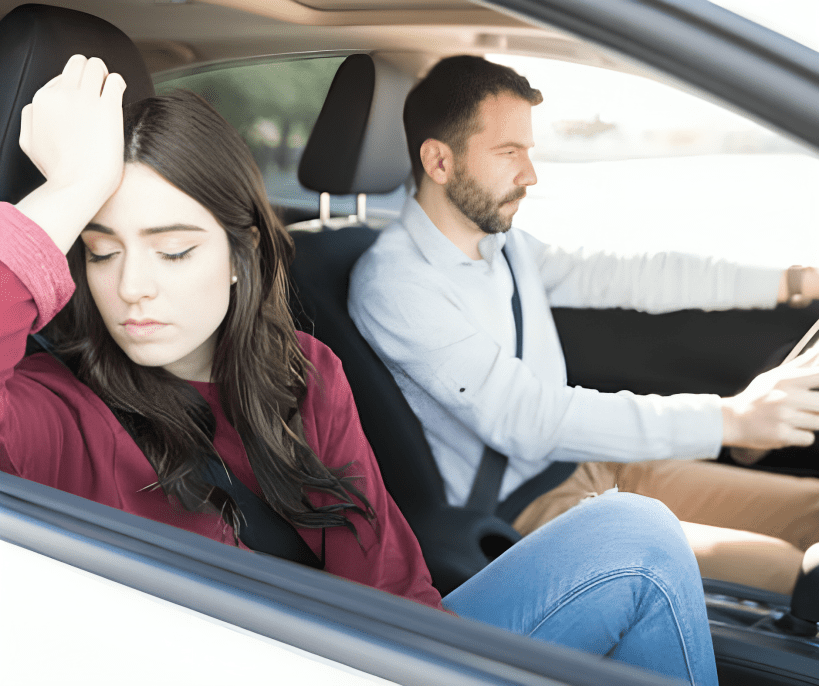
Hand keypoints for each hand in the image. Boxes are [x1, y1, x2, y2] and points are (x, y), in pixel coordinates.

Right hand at [19, 54, 125, 204]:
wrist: (79, 187)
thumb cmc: (60, 172)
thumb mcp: (29, 143)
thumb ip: (31, 119)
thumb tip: (38, 107)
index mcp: (42, 101)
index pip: (61, 77)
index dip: (76, 87)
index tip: (84, 99)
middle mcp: (61, 96)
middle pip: (78, 63)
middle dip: (90, 72)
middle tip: (99, 88)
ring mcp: (85, 100)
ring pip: (96, 65)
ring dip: (105, 75)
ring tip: (110, 90)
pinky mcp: (108, 108)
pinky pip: (115, 80)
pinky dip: (119, 83)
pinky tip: (120, 93)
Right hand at [722, 344, 818, 449]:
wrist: (731, 420)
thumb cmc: (755, 397)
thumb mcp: (773, 377)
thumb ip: (799, 365)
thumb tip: (817, 351)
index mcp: (785, 380)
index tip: (815, 389)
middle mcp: (785, 397)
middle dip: (816, 408)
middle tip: (804, 408)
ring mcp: (784, 417)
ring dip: (810, 423)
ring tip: (795, 419)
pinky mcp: (782, 436)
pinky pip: (808, 438)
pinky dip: (801, 436)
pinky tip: (788, 430)